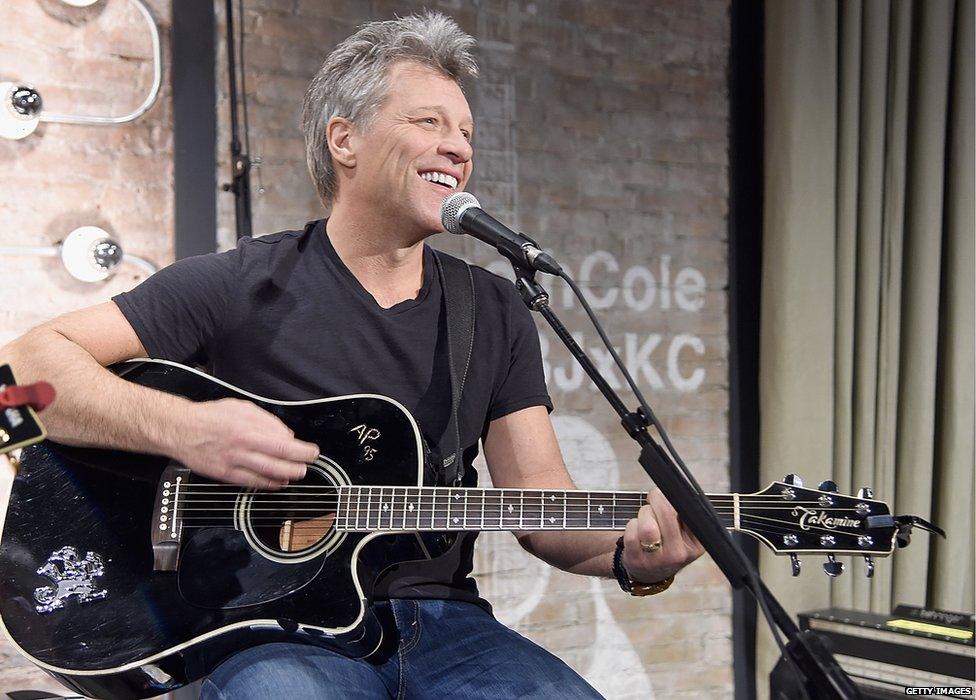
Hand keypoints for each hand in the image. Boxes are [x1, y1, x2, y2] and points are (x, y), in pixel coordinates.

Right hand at [173, 398, 318, 488]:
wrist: (180, 429)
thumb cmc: (211, 416)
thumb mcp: (242, 408)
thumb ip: (266, 421)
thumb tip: (286, 435)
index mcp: (247, 428)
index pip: (282, 443)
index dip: (300, 450)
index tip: (312, 451)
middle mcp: (241, 447)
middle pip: (277, 461)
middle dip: (298, 465)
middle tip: (309, 464)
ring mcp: (232, 463)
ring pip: (266, 475)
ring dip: (286, 476)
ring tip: (297, 474)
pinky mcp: (224, 474)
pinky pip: (251, 483)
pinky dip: (267, 484)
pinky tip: (277, 482)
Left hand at [621, 489, 704, 582]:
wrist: (649, 572)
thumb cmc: (666, 544)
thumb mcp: (684, 533)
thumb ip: (682, 513)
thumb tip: (670, 488)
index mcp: (696, 543)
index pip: (687, 511)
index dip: (672, 498)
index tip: (666, 495)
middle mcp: (679, 554)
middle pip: (667, 513)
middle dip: (656, 500)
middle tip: (653, 498)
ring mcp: (658, 560)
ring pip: (647, 525)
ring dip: (644, 514)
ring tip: (645, 517)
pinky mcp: (637, 561)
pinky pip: (631, 533)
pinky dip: (631, 525)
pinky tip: (636, 531)